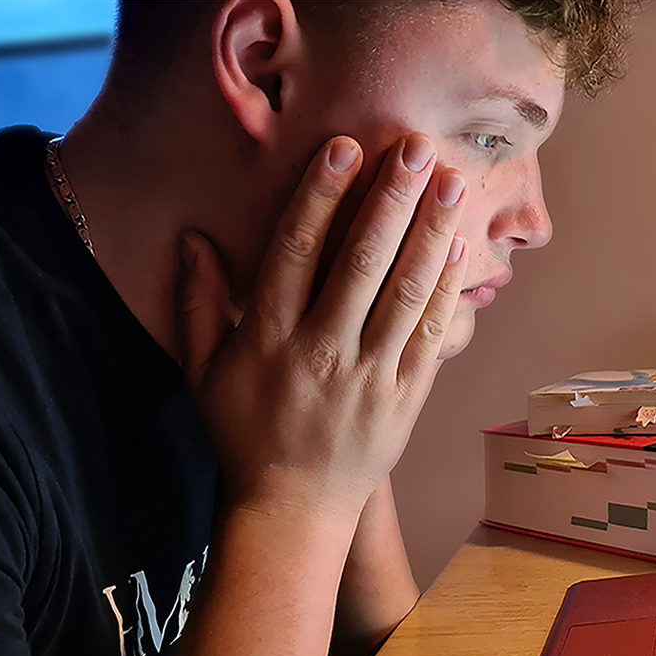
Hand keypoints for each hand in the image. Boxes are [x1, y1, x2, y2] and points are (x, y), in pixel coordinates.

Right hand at [175, 133, 468, 516]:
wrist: (294, 508)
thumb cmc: (245, 433)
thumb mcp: (204, 372)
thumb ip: (200, 303)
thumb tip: (192, 238)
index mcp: (269, 338)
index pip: (296, 252)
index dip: (320, 196)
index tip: (343, 148)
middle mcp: (321, 352)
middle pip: (361, 262)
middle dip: (390, 199)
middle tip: (415, 147)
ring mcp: (370, 376)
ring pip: (405, 292)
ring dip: (431, 231)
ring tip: (451, 181)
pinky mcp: (407, 397)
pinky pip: (431, 334)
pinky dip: (449, 289)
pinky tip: (462, 246)